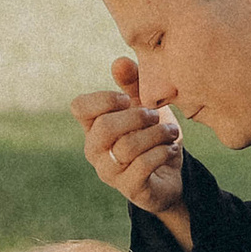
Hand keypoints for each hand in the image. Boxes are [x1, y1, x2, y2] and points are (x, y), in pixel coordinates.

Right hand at [73, 60, 186, 221]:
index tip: (127, 99)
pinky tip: (171, 148)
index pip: (79, 108)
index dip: (103, 99)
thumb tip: (119, 62)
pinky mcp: (129, 189)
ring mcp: (109, 172)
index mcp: (93, 126)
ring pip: (127, 147)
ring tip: (171, 132)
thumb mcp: (145, 105)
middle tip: (156, 115)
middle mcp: (95, 150)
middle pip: (104, 127)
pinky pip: (143, 166)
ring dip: (156, 135)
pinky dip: (162, 152)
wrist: (171, 174)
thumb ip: (132, 84)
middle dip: (136, 117)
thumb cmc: (152, 135)